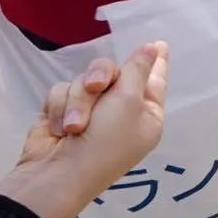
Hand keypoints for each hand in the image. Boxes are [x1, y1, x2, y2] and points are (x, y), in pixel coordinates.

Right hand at [0, 41, 168, 217]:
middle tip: (96, 86)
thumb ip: (138, 69)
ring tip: (74, 126)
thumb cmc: (105, 140)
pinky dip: (60, 108)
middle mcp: (121, 112)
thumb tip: (153, 49)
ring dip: (78, 100)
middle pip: (113, 72)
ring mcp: (91, 113)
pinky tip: (60, 129)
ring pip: (84, 80)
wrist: (57, 174)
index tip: (160, 43)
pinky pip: (62, 92)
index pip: (154, 81)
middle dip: (101, 77)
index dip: (156, 62)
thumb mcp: (129, 101)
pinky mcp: (62, 113)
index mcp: (146, 115)